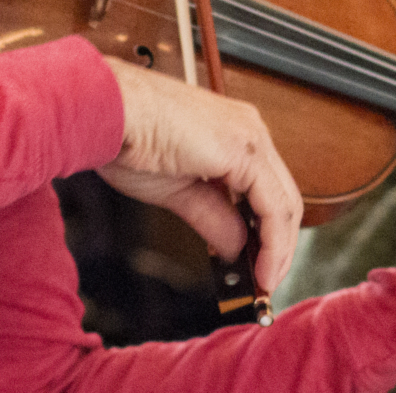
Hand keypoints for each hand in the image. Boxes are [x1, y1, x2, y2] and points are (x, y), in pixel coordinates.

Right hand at [94, 58, 302, 293]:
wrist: (110, 112)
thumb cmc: (130, 138)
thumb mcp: (178, 192)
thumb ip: (213, 217)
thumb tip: (234, 248)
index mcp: (233, 134)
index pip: (266, 191)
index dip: (267, 234)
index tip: (259, 268)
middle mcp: (249, 130)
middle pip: (283, 198)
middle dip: (278, 247)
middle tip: (265, 282)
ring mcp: (251, 136)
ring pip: (285, 203)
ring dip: (279, 250)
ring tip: (264, 283)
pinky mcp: (246, 149)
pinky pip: (274, 205)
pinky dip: (274, 242)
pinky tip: (262, 268)